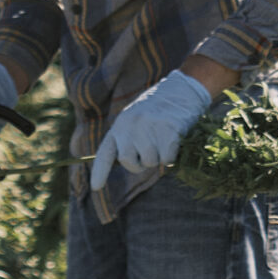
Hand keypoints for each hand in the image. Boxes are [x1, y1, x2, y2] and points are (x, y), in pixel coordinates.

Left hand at [90, 69, 210, 197]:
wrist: (182, 90)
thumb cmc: (158, 111)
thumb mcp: (135, 120)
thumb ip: (129, 140)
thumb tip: (131, 164)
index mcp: (120, 124)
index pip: (106, 152)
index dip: (99, 172)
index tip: (96, 188)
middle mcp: (130, 125)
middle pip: (129, 162)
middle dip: (140, 164)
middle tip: (150, 152)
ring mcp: (148, 127)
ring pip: (150, 162)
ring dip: (158, 158)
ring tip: (163, 140)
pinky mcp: (167, 130)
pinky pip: (167, 159)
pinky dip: (172, 156)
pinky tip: (174, 140)